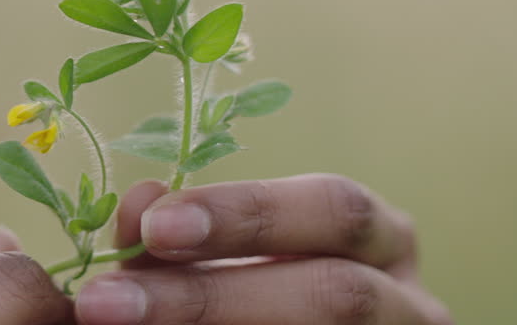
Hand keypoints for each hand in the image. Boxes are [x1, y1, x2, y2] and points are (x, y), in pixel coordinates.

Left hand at [75, 174, 452, 323]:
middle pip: (333, 293)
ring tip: (114, 324)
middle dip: (210, 296)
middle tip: (106, 301)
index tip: (152, 226)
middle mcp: (410, 302)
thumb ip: (180, 239)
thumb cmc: (259, 297)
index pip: (333, 209)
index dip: (245, 214)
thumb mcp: (227, 260)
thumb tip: (139, 203)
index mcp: (379, 241)